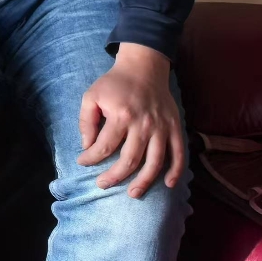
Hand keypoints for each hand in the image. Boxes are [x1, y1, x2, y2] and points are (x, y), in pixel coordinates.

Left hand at [77, 44, 186, 198]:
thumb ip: (86, 121)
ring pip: (155, 162)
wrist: (144, 66)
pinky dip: (176, 170)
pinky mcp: (175, 127)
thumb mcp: (92, 96)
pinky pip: (179, 152)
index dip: (90, 159)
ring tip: (133, 193)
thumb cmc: (115, 83)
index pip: (103, 147)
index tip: (83, 162)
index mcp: (121, 116)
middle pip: (129, 160)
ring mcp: (162, 127)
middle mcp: (143, 124)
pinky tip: (169, 184)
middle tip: (102, 184)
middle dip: (114, 177)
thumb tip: (87, 146)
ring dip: (144, 181)